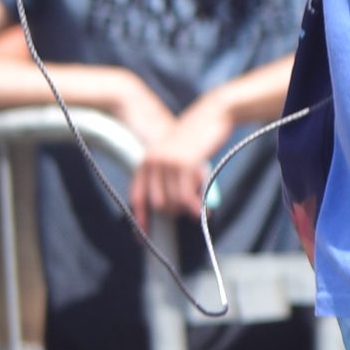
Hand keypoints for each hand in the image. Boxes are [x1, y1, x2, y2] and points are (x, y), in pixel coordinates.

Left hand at [115, 81, 206, 219]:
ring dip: (186, 211)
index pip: (137, 194)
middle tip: (189, 212)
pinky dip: (194, 208)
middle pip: (156, 203)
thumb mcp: (177, 154)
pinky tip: (204, 211)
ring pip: (171, 202)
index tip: (142, 236)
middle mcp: (153, 161)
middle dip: (173, 213)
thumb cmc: (198, 135)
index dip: (139, 217)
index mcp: (148, 159)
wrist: (212, 113)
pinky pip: (184, 196)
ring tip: (200, 210)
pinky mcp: (184, 164)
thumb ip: (171, 175)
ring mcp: (167, 163)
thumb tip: (176, 203)